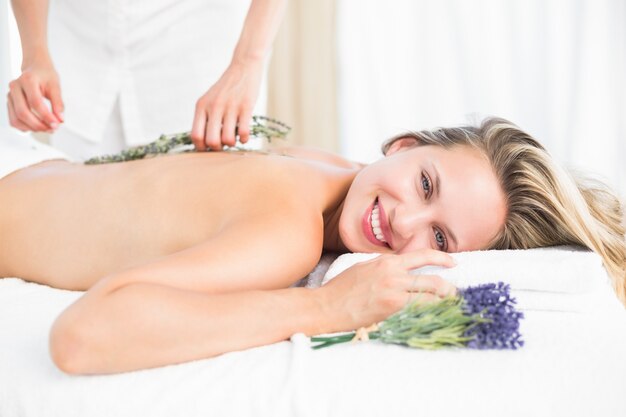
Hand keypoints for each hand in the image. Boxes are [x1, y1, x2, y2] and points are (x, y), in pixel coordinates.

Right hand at [7, 58, 63, 131]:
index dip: (46, 116)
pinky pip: (13, 120)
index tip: (56, 124)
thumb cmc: (45, 75)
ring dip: (32, 128)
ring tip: (46, 129)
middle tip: (52, 129)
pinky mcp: (9, 103)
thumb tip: (60, 119)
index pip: (35, 102)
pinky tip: (36, 127)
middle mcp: (15, 87)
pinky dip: (25, 127)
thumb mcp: (55, 86)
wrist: (35, 68)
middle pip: (23, 112)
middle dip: (38, 125)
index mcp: (27, 80)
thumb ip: (58, 103)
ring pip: (16, 119)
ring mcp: (10, 95)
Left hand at [190, 59, 263, 150]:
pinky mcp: (246, 107)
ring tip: (234, 138)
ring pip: (227, 139)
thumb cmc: (226, 88)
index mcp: (202, 106)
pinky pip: (243, 132)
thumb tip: (205, 143)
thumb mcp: (209, 99)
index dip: (202, 148)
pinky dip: (244, 139)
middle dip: (218, 148)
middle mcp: (214, 107)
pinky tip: (244, 136)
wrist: (243, 67)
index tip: (209, 149)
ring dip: (232, 144)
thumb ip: (205, 117)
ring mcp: (230, 107)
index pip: (196, 135)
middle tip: (223, 144)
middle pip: (211, 141)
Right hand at [317, 249, 456, 332]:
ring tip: (447, 308)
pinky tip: (433, 319)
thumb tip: (401, 269)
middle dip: (448, 289)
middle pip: (432, 280)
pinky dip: (429, 315)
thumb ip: (384, 267)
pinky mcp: (391, 309)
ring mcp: (394, 291)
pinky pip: (419, 311)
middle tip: (453, 294)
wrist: (326, 306)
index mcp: (386, 261)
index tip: (452, 262)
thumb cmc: (341, 289)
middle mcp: (393, 274)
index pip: (422, 256)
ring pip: (430, 297)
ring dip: (442, 304)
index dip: (441, 258)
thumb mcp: (364, 267)